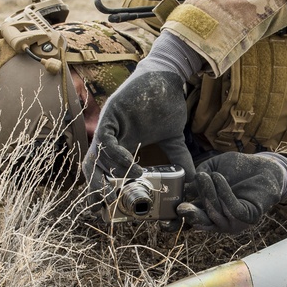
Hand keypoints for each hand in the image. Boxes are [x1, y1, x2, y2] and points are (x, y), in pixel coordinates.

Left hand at [82, 70, 192, 202]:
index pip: (102, 172)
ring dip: (111, 177)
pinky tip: (134, 169)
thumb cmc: (168, 104)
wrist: (168, 77)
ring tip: (132, 188)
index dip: (103, 191)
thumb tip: (194, 179)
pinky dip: (118, 158)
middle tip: (114, 207)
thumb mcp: (174, 137)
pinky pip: (107, 141)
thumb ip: (179, 157)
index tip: (113, 210)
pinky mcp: (111, 114)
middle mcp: (111, 138)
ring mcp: (109, 126)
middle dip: (99, 190)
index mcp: (121, 145)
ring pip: (96, 158)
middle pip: (92, 168)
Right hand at [177, 152, 286, 232]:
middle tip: (183, 202)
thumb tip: (184, 187)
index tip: (166, 217)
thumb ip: (199, 177)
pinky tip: (219, 178)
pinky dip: (224, 193)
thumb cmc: (238, 168)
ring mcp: (235, 222)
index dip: (178, 221)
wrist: (265, 166)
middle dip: (191, 214)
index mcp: (209, 211)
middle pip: (202, 223)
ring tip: (206, 175)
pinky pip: (233, 209)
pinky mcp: (249, 217)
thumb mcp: (213, 167)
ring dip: (209, 193)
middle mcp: (221, 221)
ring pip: (216, 213)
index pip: (191, 221)